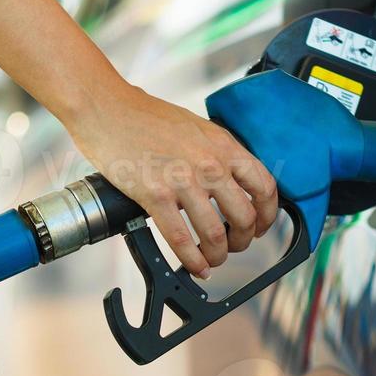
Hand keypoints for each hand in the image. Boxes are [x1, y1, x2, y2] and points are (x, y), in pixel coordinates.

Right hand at [66, 84, 278, 277]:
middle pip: (245, 217)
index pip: (264, 187)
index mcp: (223, 146)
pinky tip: (194, 266)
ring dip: (218, 256)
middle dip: (243, 241)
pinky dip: (192, 261)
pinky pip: (182, 240)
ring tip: (212, 260)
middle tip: (234, 247)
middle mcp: (210, 164)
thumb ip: (215, 154)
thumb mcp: (195, 129)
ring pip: (216, 235)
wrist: (108, 109)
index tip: (260, 227)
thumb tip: (227, 183)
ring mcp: (184, 181)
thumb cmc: (145, 117)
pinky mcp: (157, 196)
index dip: (267, 216)